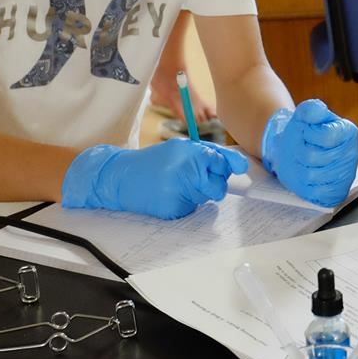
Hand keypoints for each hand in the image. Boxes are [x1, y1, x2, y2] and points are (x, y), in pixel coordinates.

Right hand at [61, 140, 247, 218]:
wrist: (121, 177)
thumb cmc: (154, 161)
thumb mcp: (179, 149)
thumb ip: (208, 154)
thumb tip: (236, 164)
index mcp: (190, 153)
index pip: (221, 163)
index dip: (229, 166)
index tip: (235, 168)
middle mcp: (187, 172)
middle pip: (218, 185)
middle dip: (211, 183)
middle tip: (194, 177)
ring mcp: (180, 192)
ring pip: (205, 198)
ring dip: (196, 192)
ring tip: (175, 183)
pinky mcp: (173, 209)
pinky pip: (192, 209)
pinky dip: (184, 203)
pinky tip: (169, 194)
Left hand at [261, 99, 357, 207]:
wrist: (301, 151)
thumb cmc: (304, 133)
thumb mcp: (305, 115)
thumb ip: (310, 109)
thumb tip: (317, 110)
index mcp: (349, 132)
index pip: (325, 136)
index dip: (308, 133)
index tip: (306, 131)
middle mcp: (352, 154)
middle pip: (313, 157)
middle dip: (298, 151)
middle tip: (300, 147)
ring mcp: (347, 175)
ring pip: (311, 176)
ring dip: (298, 168)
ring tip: (302, 161)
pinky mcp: (338, 192)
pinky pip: (316, 193)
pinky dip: (305, 185)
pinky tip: (307, 175)